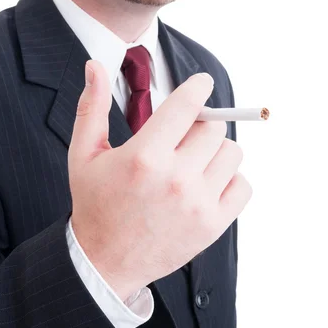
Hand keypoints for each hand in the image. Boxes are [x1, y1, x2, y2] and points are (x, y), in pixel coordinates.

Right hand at [68, 60, 251, 300]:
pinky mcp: (213, 224)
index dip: (198, 87)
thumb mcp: (84, 154)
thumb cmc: (95, 205)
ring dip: (215, 151)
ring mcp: (198, 203)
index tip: (202, 84)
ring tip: (193, 162)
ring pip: (232, 153)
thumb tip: (95, 67)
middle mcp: (176, 178)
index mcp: (144, 156)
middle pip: (213, 127)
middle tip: (183, 137)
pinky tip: (207, 183)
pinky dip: (229, 180)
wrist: (103, 261)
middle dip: (199, 125)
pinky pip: (243, 186)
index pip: (187, 105)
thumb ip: (92, 106)